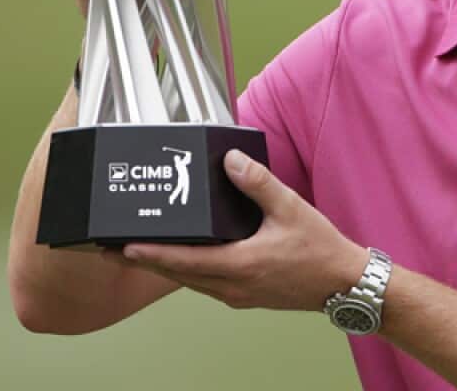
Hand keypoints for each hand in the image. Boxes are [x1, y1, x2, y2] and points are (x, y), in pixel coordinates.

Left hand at [118, 150, 366, 311]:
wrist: (344, 284)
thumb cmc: (320, 249)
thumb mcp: (290, 208)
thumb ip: (258, 182)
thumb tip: (231, 159)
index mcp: (241, 265)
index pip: (184, 261)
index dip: (151, 254)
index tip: (123, 246)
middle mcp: (233, 286)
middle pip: (178, 276)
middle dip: (145, 261)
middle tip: (112, 248)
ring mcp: (238, 295)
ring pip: (190, 283)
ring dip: (164, 268)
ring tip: (137, 252)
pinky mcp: (246, 296)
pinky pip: (206, 285)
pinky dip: (187, 272)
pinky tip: (182, 259)